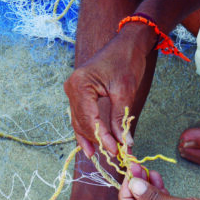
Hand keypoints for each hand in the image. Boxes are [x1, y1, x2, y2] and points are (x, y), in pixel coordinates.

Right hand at [64, 29, 151, 156]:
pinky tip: (91, 143)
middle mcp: (72, 88)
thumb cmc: (127, 61)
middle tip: (111, 156)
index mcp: (80, 84)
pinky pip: (81, 114)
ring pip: (79, 121)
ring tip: (97, 155)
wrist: (128, 43)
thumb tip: (123, 143)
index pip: (89, 119)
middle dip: (96, 140)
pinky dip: (87, 128)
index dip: (102, 138)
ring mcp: (73, 90)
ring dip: (89, 138)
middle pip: (81, 122)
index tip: (115, 151)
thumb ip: (120, 118)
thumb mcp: (125, 91)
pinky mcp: (80, 92)